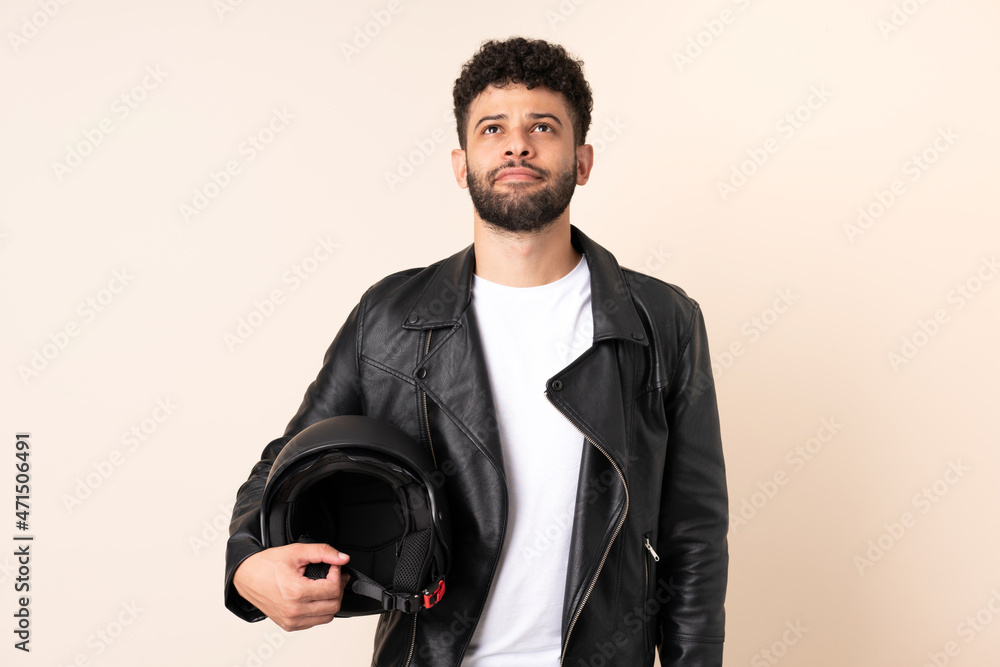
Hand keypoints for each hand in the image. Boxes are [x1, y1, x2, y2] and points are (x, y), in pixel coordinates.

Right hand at [233, 543, 350, 630]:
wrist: (246, 576)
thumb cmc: (266, 565)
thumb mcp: (296, 551)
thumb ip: (323, 552)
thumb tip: (342, 558)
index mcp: (296, 592)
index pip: (333, 589)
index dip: (338, 574)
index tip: (333, 567)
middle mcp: (294, 611)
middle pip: (334, 605)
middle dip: (338, 588)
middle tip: (334, 576)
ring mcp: (291, 621)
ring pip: (327, 617)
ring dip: (331, 601)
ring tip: (325, 587)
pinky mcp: (289, 625)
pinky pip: (314, 622)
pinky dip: (320, 611)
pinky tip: (314, 597)